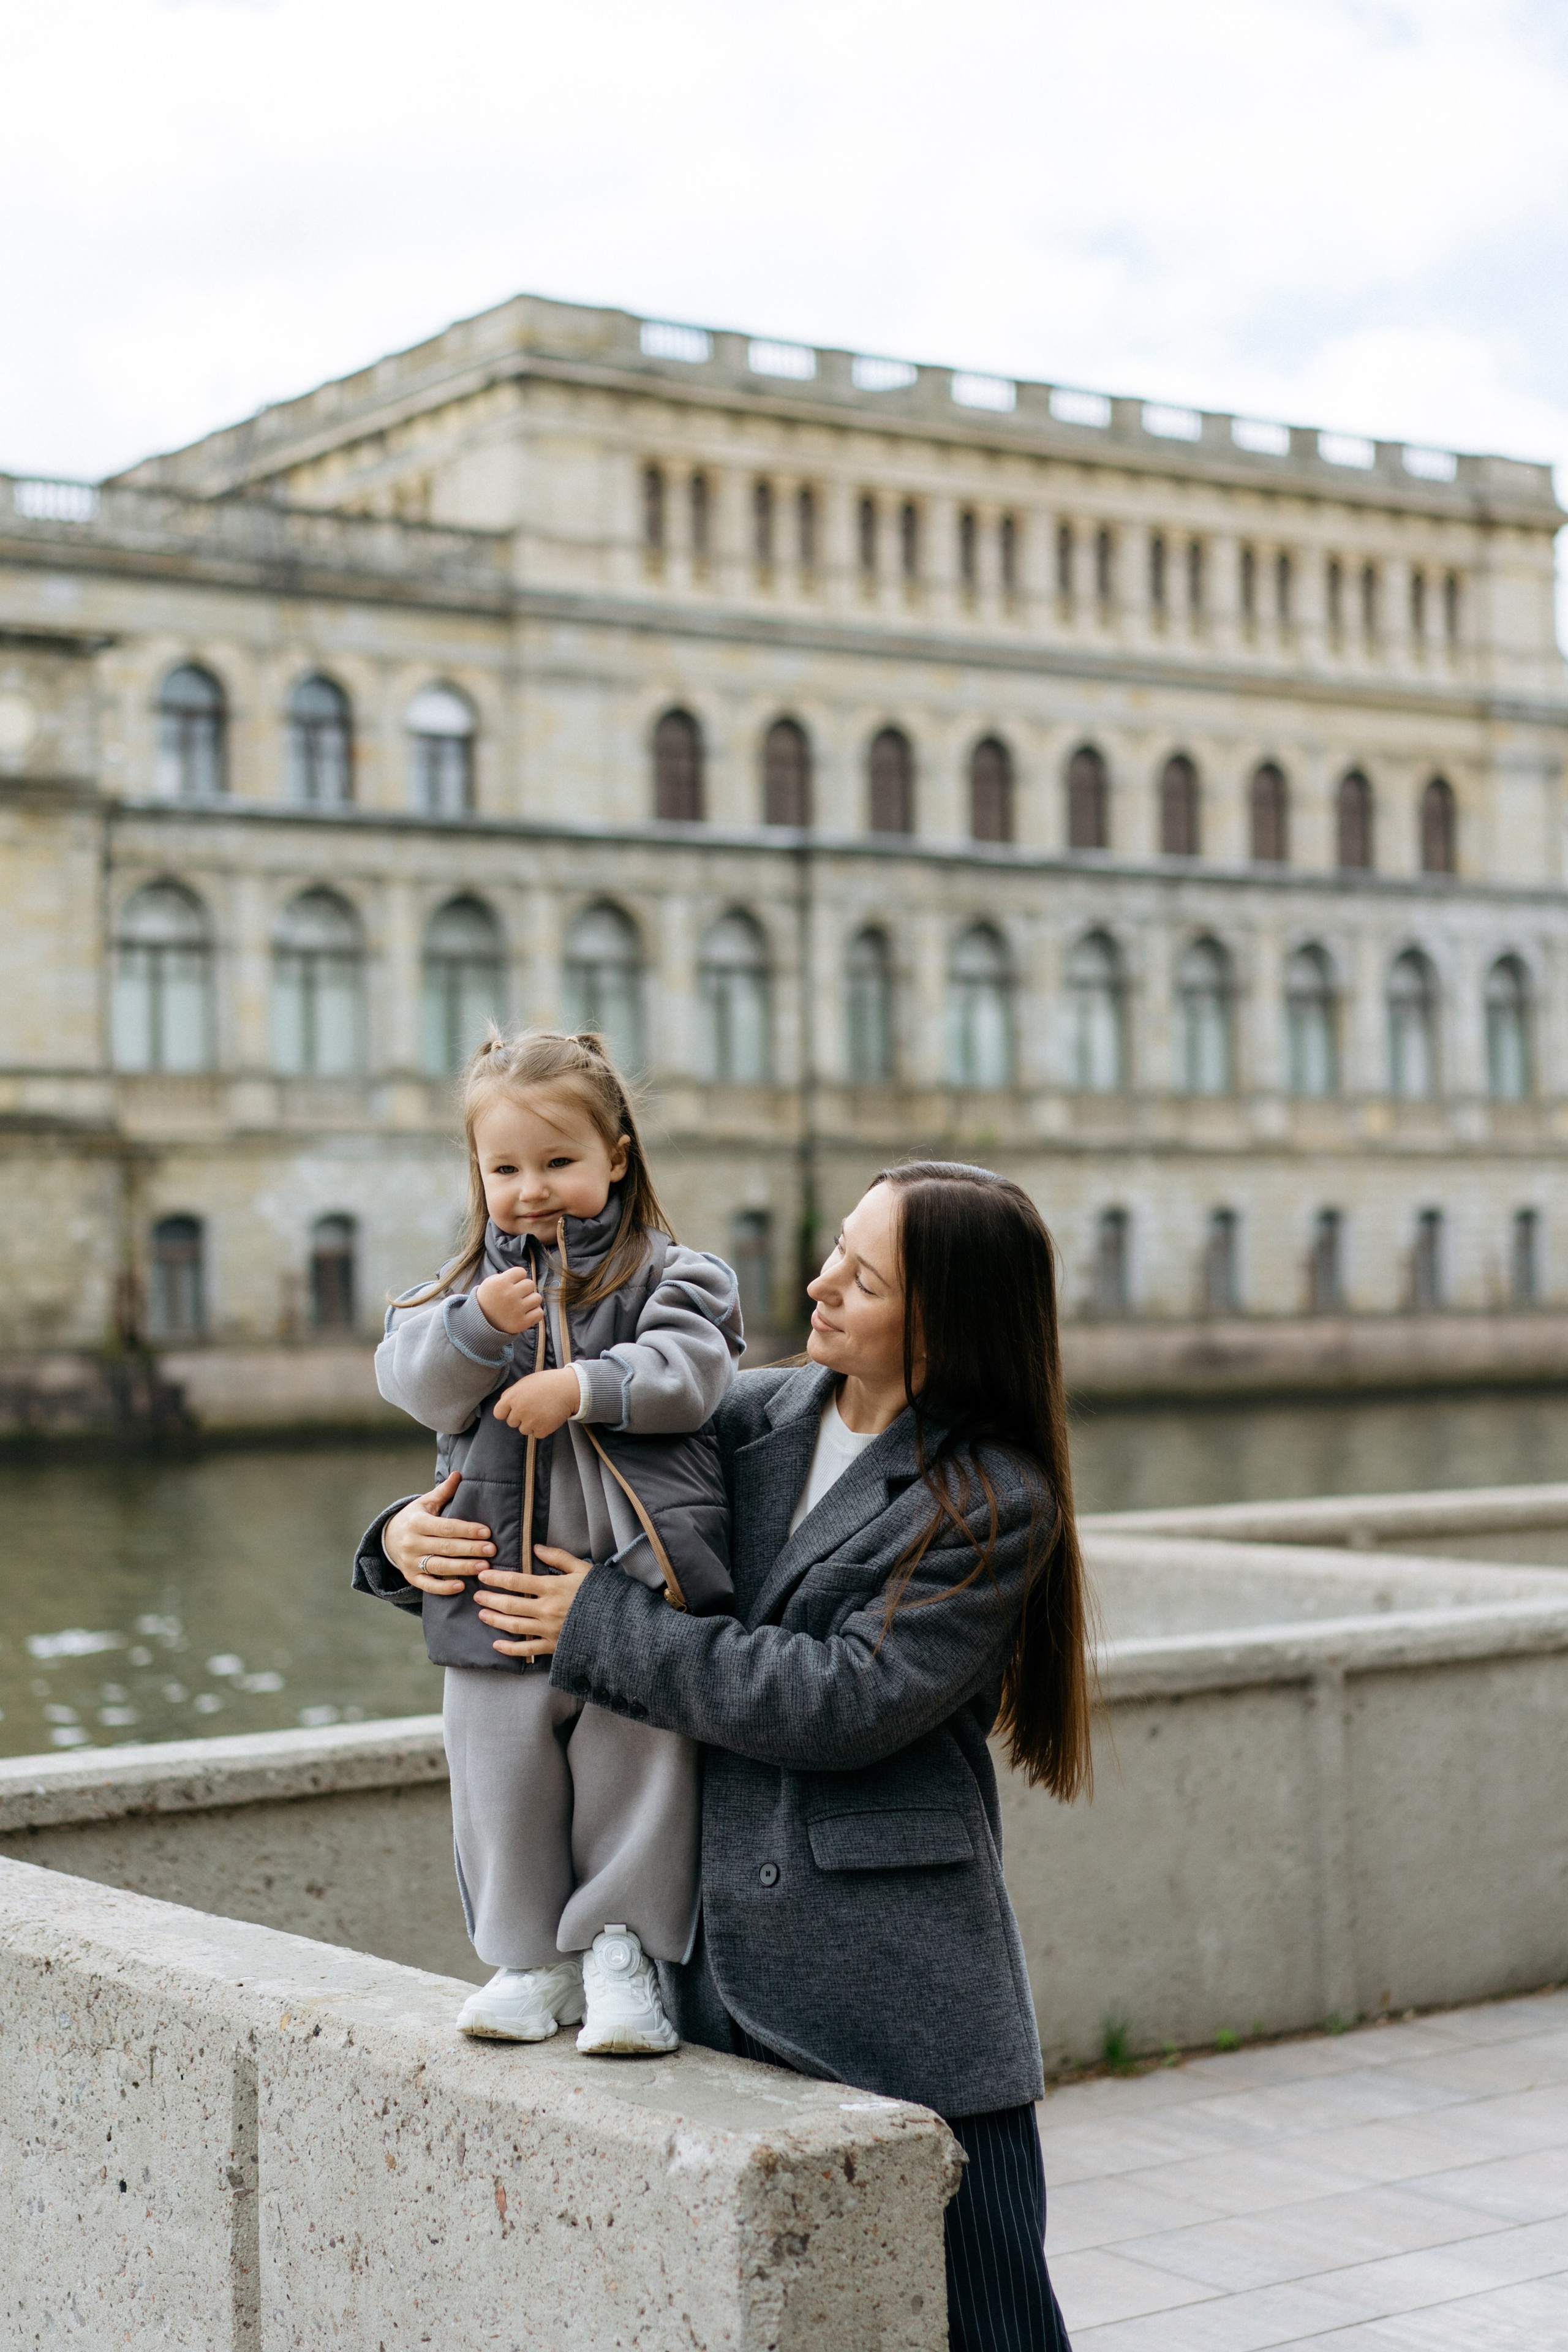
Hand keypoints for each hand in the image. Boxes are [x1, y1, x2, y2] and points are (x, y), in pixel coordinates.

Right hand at [382, 1471, 494, 1594]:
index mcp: (417, 1522)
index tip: (487, 1532)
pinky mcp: (411, 1577)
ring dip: (462, 1568)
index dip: (467, 1530)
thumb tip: (459, 1474)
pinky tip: (462, 1585)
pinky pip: (428, 1585)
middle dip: (470, 1549)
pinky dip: (443, 1588)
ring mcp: (410, 1562)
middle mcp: (412, 1543)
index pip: (446, 1527)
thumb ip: (443, 1492)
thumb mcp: (425, 1503)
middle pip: (445, 1548)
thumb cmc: (414, 1518)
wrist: (388, 1538)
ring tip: (484, 1567)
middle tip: (492, 1551)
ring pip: (438, 1567)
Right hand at [475, 1267, 543, 1335]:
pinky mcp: (521, 1323)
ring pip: (537, 1298)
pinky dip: (535, 1313)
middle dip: (524, 1288)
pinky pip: (539, 1313)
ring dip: (531, 1300)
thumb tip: (524, 1275)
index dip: (518, 1277)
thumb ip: (506, 1276)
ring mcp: (516, 1310)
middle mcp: (509, 1295)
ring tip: (521, 1304)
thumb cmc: (488, 1299)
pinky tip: (526, 1313)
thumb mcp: (490, 1282)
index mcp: (500, 1283)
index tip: (512, 1284)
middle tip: (516, 1295)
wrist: (480, 1322)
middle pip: (530, 1284)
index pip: (521, 1272)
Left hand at [476, 1547, 593, 1658]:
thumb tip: (536, 1548)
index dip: (496, 1578)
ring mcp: (548, 1629)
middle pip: (510, 1604)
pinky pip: (527, 1650)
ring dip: (495, 1620)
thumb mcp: (583, 1569)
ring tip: (482, 1615)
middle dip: (490, 1599)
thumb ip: (558, 1557)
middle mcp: (546, 1609)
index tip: (483, 1575)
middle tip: (477, 1595)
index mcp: (552, 1587)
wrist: (617, 1623)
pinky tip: (496, 1645)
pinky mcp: (553, 1646)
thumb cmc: (600, 1593)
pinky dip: (509, 1649)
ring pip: (514, 1625)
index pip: (516, 1581)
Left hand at [492, 1366, 580, 1436]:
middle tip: (533, 1408)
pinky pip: (536, 1434)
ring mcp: (530, 1421)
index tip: (514, 1410)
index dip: (506, 1412)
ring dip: (531, 1424)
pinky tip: (548, 1418)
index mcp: (512, 1397)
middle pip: (511, 1423)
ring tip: (542, 1412)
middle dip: (520, 1417)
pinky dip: (542, 1429)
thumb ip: (512, 1394)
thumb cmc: (547, 1383)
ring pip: (523, 1430)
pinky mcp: (542, 1429)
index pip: (498, 1413)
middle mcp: (519, 1410)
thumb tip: (503, 1404)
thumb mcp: (525, 1383)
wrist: (568, 1388)